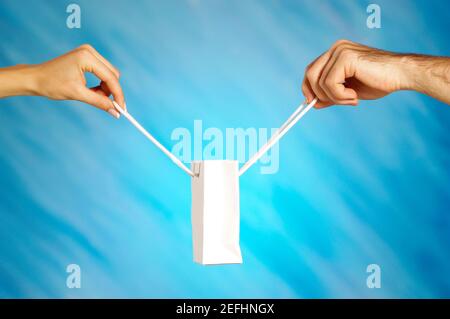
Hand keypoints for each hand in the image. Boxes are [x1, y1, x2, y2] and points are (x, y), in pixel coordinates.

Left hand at [0, 44, 125, 117]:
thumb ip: (99, 102)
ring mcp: (89, 53)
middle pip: (113, 74)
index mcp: (87, 57)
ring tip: (94, 97)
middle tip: (109, 106)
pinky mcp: (87, 57)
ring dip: (106, 89)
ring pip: (109, 74)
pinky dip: (101, 85)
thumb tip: (115, 112)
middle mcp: (90, 51)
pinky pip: (102, 72)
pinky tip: (93, 91)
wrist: (35, 78)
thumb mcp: (77, 94)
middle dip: (112, 92)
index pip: (110, 77)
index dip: (118, 94)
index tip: (122, 109)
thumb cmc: (52, 84)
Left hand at [302, 40, 411, 108]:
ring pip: (320, 82)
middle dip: (317, 94)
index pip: (311, 70)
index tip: (312, 103)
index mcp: (336, 53)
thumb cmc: (379, 82)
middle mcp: (336, 48)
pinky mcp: (345, 57)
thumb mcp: (348, 91)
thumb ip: (331, 94)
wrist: (402, 75)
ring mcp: (340, 51)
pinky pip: (330, 84)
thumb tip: (312, 103)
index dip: (308, 87)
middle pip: (310, 74)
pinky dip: (340, 96)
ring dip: (334, 98)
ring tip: (351, 100)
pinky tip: (355, 97)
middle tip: (333, 104)